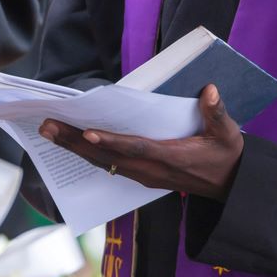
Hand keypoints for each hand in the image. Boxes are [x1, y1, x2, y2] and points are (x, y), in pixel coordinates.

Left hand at [39, 84, 244, 200]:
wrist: (228, 185)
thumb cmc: (226, 155)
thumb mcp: (228, 134)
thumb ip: (217, 112)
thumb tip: (209, 91)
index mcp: (171, 158)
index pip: (136, 149)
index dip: (111, 142)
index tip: (88, 134)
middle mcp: (151, 170)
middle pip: (107, 157)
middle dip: (76, 141)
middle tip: (48, 126)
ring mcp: (143, 175)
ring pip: (103, 162)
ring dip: (74, 147)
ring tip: (49, 132)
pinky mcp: (140, 176)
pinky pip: (108, 165)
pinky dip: (87, 153)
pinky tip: (70, 143)